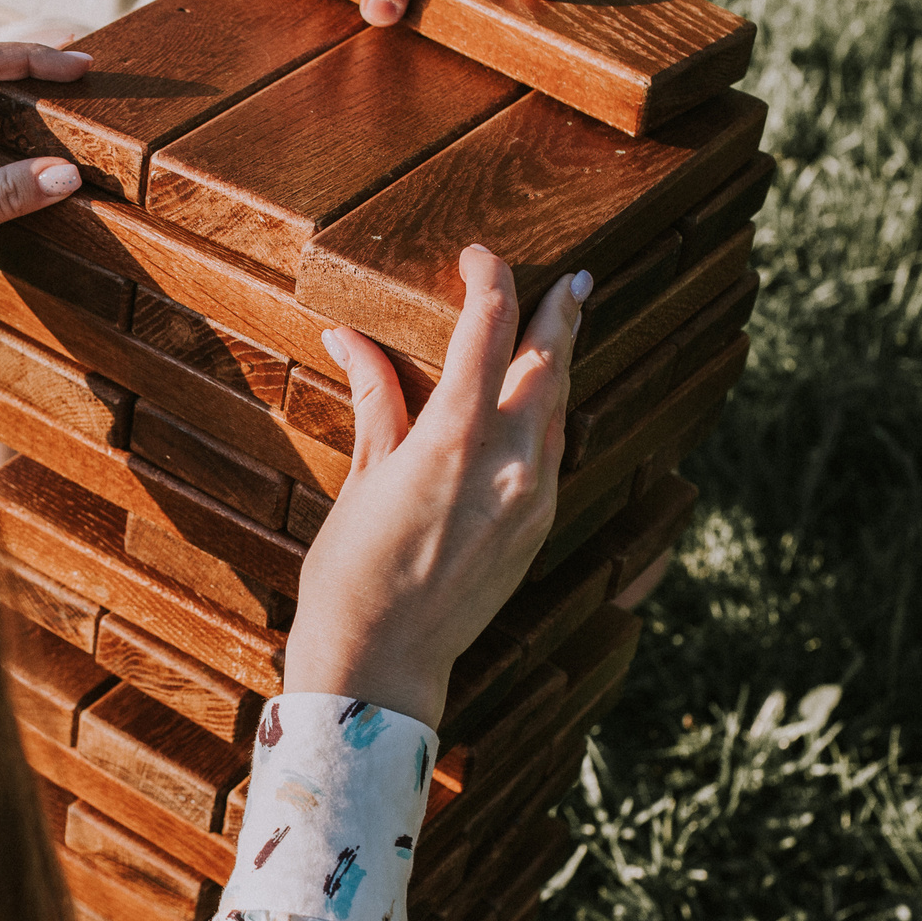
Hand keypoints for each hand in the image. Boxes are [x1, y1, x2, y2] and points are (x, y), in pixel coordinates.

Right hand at [282, 250, 587, 728]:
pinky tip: (540, 404)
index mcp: (455, 440)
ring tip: (562, 329)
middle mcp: (510, 463)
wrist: (382, 663)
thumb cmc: (352, 574)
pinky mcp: (538, 526)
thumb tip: (348, 338)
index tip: (479, 257)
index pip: (490, 330)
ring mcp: (533, 497)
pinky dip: (550, 414)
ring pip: (560, 408)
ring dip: (560, 364)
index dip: (491, 280)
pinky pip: (555, 451)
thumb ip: (375, 400)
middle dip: (560, 315)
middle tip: (574, 280)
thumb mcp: (361, 477)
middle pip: (549, 363)